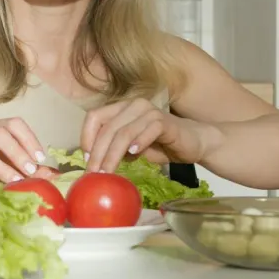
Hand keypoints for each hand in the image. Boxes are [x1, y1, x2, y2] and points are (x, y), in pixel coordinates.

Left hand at [80, 99, 220, 172]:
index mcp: (121, 108)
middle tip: (94, 173)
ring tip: (108, 172)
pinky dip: (138, 143)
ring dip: (113, 154)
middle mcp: (133, 105)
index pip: (95, 117)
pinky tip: (133, 155)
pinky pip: (147, 130)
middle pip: (107, 128)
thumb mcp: (131, 148)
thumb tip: (93, 161)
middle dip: (98, 153)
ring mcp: (148, 111)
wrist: (193, 142)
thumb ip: (115, 148)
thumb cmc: (160, 144)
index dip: (86, 137)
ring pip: (124, 132)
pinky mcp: (164, 121)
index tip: (86, 159)